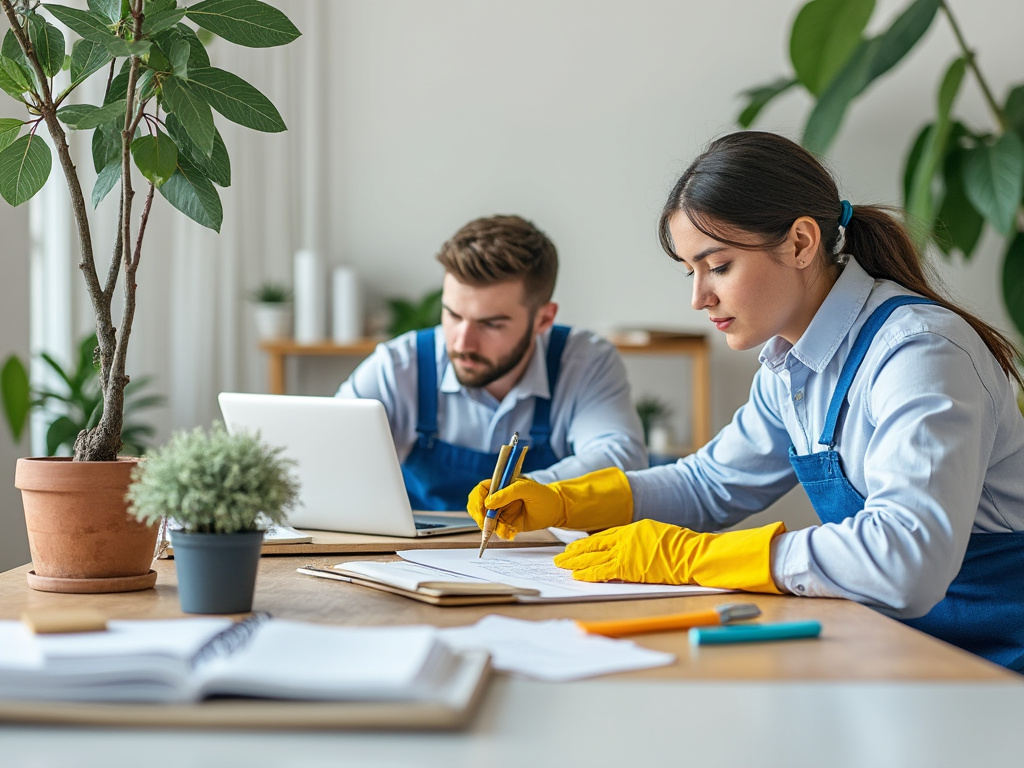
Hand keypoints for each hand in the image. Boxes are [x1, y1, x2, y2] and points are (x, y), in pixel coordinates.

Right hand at [465, 467, 632, 540]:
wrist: (556, 509)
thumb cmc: (543, 494)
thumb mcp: (526, 488)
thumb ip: (507, 493)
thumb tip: (488, 503)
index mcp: (500, 485)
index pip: (481, 490)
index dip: (476, 500)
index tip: (481, 510)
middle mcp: (498, 499)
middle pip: (478, 507)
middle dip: (481, 518)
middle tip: (488, 526)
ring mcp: (502, 512)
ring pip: (487, 522)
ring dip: (493, 528)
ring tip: (508, 529)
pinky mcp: (507, 524)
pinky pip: (498, 531)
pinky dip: (502, 533)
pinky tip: (512, 533)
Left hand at [553, 519, 785, 592]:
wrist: (692, 553)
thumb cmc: (680, 547)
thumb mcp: (655, 535)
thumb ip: (638, 540)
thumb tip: (628, 550)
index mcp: (631, 529)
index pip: (601, 537)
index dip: (586, 544)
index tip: (574, 548)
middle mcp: (624, 538)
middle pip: (592, 545)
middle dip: (574, 552)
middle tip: (559, 558)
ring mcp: (625, 552)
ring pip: (593, 557)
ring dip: (576, 563)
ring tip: (562, 566)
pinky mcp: (628, 567)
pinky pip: (602, 571)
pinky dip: (589, 574)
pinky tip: (578, 576)